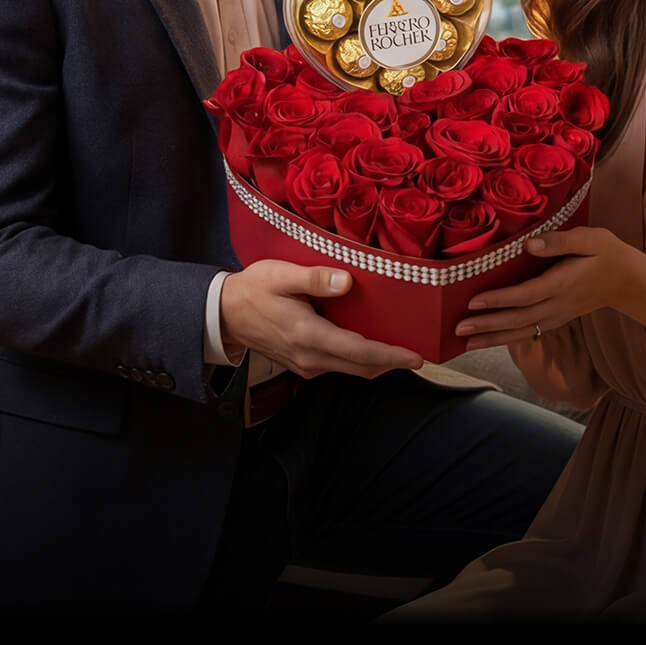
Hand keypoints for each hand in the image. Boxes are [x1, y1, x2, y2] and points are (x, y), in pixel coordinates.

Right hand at [219, 261, 423, 379]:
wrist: (225, 313)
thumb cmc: (254, 289)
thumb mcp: (281, 275)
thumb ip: (315, 278)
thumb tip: (347, 281)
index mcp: (308, 335)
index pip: (359, 351)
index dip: (390, 356)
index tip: (416, 357)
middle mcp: (310, 357)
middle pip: (361, 367)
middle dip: (392, 364)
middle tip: (420, 354)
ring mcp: (307, 364)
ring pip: (352, 369)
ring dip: (378, 363)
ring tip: (402, 349)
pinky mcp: (304, 363)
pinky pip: (340, 366)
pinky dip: (361, 360)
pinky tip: (371, 345)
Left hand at [454, 225, 639, 349]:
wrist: (628, 282)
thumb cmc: (607, 254)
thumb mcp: (590, 238)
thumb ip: (559, 241)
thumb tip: (529, 244)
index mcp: (562, 283)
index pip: (525, 295)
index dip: (499, 299)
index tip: (473, 301)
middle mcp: (557, 305)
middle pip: (518, 320)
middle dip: (487, 325)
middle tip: (458, 329)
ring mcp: (556, 316)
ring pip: (521, 331)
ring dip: (492, 338)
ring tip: (465, 343)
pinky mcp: (556, 319)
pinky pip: (528, 332)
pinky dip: (506, 339)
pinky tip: (488, 341)